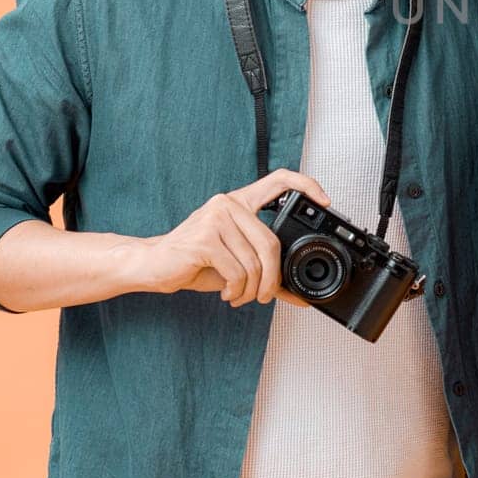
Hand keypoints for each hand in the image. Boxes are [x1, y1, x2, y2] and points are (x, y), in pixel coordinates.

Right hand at [130, 170, 329, 307]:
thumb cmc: (196, 262)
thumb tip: (299, 297)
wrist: (153, 265)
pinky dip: (237, 290)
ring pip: (255, 262)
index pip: (279, 179)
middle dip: (272, 278)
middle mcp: (228, 203)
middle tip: (265, 295)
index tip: (324, 200)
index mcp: (239, 202)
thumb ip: (266, 272)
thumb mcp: (236, 264)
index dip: (306, 185)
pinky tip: (228, 293)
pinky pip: (237, 271)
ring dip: (251, 289)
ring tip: (240, 295)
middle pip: (271, 243)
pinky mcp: (204, 239)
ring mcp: (215, 218)